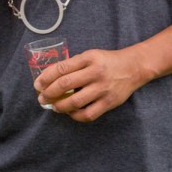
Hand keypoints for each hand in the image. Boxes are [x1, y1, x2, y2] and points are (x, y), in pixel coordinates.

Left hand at [34, 47, 148, 121]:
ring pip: (75, 101)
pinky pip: (89, 114)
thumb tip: (48, 77)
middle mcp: (95, 73)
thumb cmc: (106, 61)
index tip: (37, 85)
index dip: (45, 78)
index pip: (61, 68)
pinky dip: (76, 116)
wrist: (134, 67)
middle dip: (49, 93)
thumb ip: (72, 65)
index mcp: (88, 58)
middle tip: (41, 98)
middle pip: (65, 85)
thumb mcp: (89, 56)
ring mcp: (103, 88)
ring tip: (54, 107)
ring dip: (60, 106)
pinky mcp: (110, 102)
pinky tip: (70, 113)